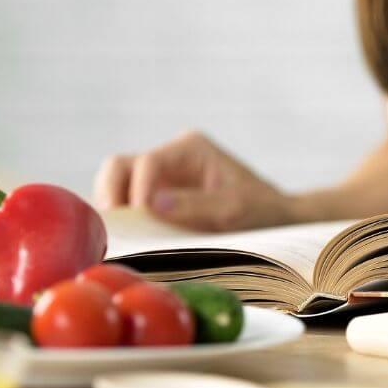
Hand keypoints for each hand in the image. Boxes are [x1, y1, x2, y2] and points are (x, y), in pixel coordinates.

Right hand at [94, 131, 294, 231]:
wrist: (275, 219)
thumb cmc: (261, 210)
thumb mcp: (235, 209)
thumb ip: (196, 205)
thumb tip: (152, 205)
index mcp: (190, 149)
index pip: (148, 162)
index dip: (138, 191)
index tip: (140, 219)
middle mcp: (170, 157)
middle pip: (120, 166)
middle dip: (112, 194)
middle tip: (112, 227)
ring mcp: (161, 178)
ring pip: (117, 183)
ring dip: (114, 208)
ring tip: (116, 236)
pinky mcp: (158, 198)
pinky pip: (127, 204)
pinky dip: (122, 219)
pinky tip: (125, 239)